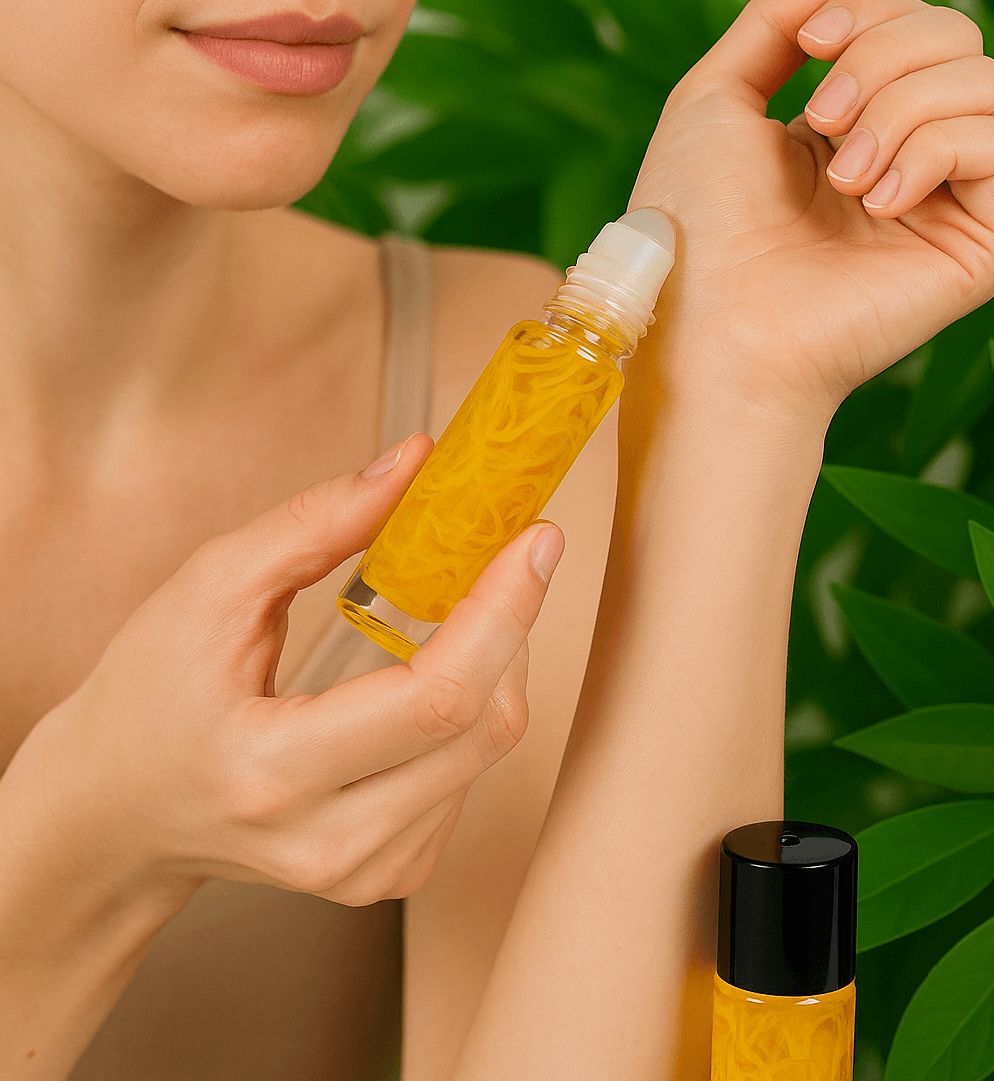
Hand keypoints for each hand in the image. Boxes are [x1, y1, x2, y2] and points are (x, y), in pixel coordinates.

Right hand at [3, 438, 563, 906]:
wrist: (115, 812)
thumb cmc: (147, 695)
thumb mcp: (210, 587)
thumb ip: (317, 521)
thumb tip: (415, 464)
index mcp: (272, 770)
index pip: (434, 698)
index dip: (501, 610)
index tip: (532, 539)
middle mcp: (326, 842)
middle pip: (482, 728)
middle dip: (513, 623)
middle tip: (508, 553)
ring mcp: (361, 872)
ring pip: (490, 754)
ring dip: (497, 663)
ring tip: (456, 610)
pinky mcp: (385, 876)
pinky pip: (470, 781)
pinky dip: (470, 712)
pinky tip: (430, 676)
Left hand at [629, 0, 993, 417]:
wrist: (711, 325)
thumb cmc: (696, 229)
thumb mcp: (715, 97)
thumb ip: (778, 18)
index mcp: (843, 120)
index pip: (901, 18)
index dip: (866, 7)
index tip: (810, 43)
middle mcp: (900, 152)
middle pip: (952, 34)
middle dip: (884, 51)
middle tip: (819, 115)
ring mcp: (941, 197)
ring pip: (983, 80)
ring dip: (900, 105)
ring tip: (840, 172)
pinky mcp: (976, 241)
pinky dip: (932, 151)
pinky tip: (875, 201)